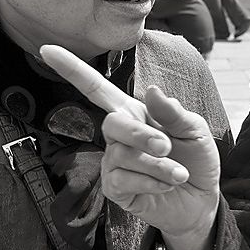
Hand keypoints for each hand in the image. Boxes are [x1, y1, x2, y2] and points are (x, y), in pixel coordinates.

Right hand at [39, 45, 220, 249]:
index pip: (98, 89)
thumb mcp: (195, 130)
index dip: (73, 69)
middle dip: (141, 135)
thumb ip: (174, 112)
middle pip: (112, 124)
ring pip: (123, 156)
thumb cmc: (196, 158)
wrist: (202, 199)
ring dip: (157, 165)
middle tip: (166, 147)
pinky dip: (151, 182)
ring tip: (179, 174)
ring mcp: (114, 162)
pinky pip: (123, 180)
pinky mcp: (115, 189)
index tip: (47, 49)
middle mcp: (120, 136)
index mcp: (136, 113)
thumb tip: (151, 89)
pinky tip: (166, 185)